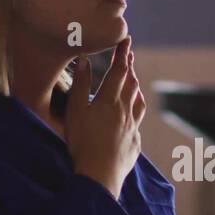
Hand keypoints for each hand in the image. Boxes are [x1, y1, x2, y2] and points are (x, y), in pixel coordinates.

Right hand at [66, 36, 145, 198]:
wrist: (100, 174)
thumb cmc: (83, 142)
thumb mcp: (76, 111)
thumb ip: (81, 85)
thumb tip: (86, 60)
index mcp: (110, 100)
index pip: (118, 71)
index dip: (122, 54)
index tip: (126, 40)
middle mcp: (125, 111)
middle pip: (130, 84)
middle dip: (129, 67)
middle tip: (129, 55)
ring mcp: (132, 128)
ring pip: (138, 102)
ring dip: (135, 87)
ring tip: (134, 81)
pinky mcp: (134, 143)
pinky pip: (138, 122)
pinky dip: (136, 111)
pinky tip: (134, 114)